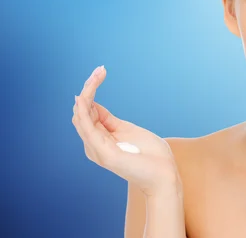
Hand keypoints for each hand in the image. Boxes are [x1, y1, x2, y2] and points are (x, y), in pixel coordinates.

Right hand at [72, 65, 181, 197]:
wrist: (165, 175)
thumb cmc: (151, 156)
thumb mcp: (128, 130)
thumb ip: (109, 120)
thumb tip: (94, 104)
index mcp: (100, 139)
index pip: (88, 111)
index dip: (91, 91)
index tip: (101, 71)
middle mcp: (94, 144)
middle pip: (82, 111)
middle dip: (88, 87)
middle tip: (99, 69)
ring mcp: (97, 149)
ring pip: (81, 116)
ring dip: (87, 92)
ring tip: (96, 76)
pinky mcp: (104, 152)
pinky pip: (87, 127)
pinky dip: (85, 109)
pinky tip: (86, 94)